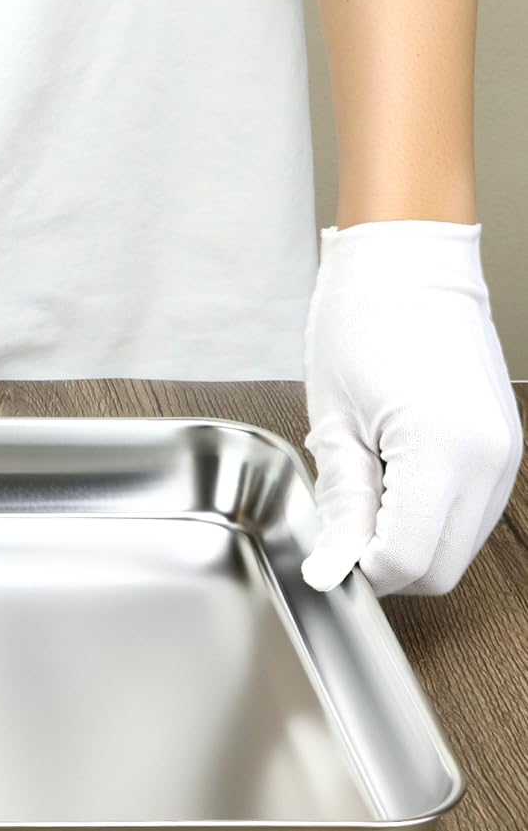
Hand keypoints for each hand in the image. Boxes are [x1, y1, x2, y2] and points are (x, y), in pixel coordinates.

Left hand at [301, 219, 521, 596]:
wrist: (407, 261)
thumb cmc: (363, 322)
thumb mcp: (334, 423)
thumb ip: (342, 504)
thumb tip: (334, 566)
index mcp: (445, 451)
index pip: (408, 561)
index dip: (360, 568)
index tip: (327, 552)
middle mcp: (489, 459)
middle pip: (440, 568)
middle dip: (385, 562)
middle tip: (340, 524)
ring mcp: (504, 454)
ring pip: (457, 546)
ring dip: (408, 539)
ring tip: (365, 487)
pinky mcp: (503, 446)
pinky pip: (469, 512)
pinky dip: (429, 515)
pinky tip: (391, 478)